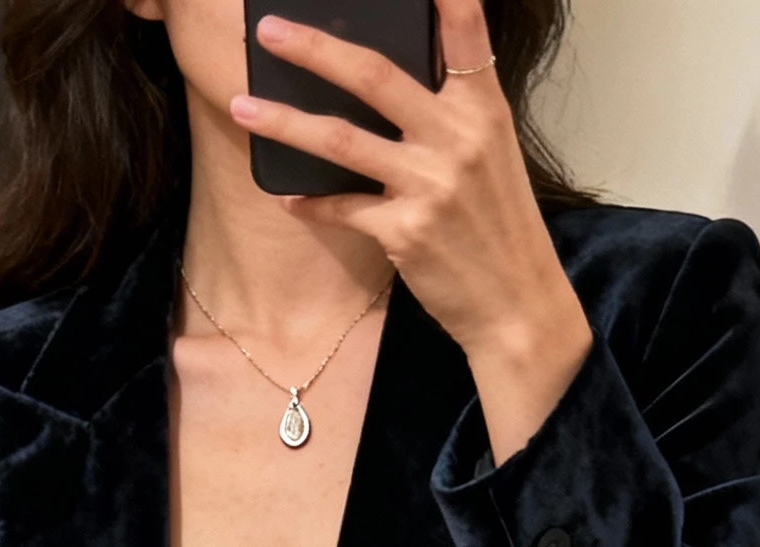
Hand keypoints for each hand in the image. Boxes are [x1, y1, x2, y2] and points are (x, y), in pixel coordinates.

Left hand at [233, 0, 592, 460]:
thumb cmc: (498, 227)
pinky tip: (285, 196)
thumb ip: (449, 113)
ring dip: (284, 121)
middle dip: (315, 48)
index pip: (465, 32)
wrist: (517, 304)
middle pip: (374, 75)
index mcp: (482, 109)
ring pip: (340, 140)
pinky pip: (341, 207)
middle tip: (271, 30)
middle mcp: (456, 138)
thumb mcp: (491, 155)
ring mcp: (428, 185)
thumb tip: (386, 85)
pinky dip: (310, 203)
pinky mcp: (404, 232)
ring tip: (243, 106)